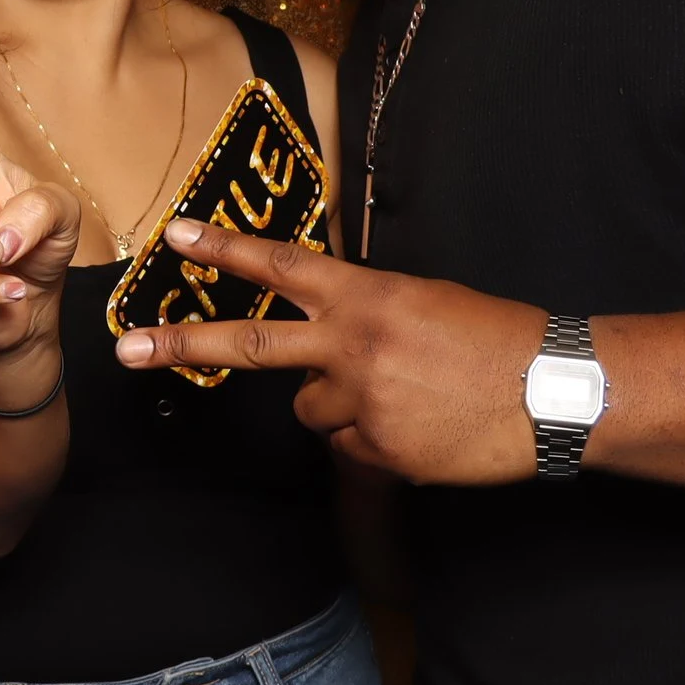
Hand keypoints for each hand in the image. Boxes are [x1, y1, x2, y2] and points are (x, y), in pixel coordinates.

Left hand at [113, 217, 544, 481]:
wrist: (558, 391)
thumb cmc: (492, 338)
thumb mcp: (421, 300)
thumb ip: (359, 312)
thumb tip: (318, 334)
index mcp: (365, 296)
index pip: (280, 265)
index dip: (224, 248)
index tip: (173, 235)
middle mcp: (352, 345)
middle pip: (250, 345)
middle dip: (180, 346)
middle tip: (125, 350)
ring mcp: (362, 400)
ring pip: (310, 409)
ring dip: (341, 405)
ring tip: (404, 397)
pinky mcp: (380, 449)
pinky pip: (350, 447)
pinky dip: (376, 441)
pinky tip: (421, 428)